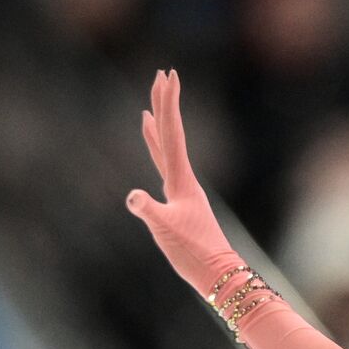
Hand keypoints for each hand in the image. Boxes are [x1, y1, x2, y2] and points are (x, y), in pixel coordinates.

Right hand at [126, 69, 240, 298]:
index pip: (173, 133)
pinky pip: (164, 169)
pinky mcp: (179, 203)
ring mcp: (182, 190)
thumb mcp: (166, 231)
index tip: (168, 76)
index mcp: (181, 179)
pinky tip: (154, 154)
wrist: (216, 272)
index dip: (168, 104)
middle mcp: (184, 179)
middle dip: (166, 105)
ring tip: (150, 110)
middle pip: (172, 133)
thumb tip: (133, 197)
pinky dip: (157, 156)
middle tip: (163, 75)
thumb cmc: (193, 253)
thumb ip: (149, 211)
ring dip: (159, 128)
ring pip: (167, 150)